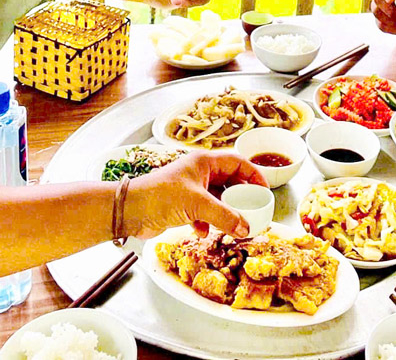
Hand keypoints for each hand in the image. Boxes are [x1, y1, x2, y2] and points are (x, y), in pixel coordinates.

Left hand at [123, 151, 267, 238]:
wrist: (129, 211)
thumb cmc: (160, 196)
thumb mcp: (197, 204)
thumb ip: (224, 216)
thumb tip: (246, 228)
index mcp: (204, 162)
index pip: (238, 162)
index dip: (254, 174)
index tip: (265, 191)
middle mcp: (199, 173)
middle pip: (229, 181)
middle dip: (241, 197)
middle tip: (253, 211)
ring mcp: (190, 189)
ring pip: (217, 199)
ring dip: (225, 213)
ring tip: (236, 226)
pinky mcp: (182, 206)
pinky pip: (204, 213)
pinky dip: (208, 223)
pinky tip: (205, 232)